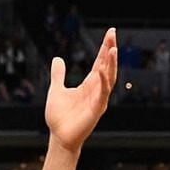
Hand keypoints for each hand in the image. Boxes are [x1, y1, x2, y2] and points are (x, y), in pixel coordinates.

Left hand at [45, 27, 117, 151]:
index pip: (100, 62)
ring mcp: (99, 98)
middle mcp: (97, 89)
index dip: (105, 48)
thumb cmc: (59, 117)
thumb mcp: (56, 90)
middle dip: (110, 50)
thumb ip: (58, 75)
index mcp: (89, 84)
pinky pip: (102, 93)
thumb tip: (57, 59)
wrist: (59, 136)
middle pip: (107, 66)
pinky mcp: (97, 108)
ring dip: (111, 64)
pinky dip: (102, 81)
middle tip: (112, 34)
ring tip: (112, 49)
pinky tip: (100, 70)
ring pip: (108, 77)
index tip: (110, 33)